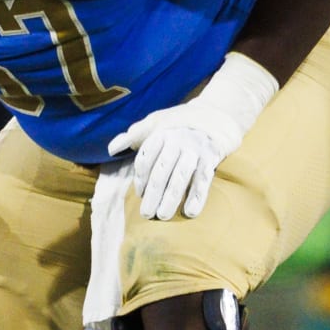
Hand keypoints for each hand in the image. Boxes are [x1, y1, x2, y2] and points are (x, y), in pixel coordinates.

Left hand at [106, 53, 275, 219]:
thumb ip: (133, 136)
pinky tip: (190, 212)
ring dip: (171, 198)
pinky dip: (197, 197)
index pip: (146, 158)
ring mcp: (195, 149)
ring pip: (180, 176)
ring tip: (163, 216)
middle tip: (146, 214)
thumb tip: (111, 149)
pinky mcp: (212, 157)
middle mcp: (177, 140)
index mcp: (161, 133)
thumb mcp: (155, 123)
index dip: (140, 178)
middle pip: (161, 170)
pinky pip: (203, 179)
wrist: (217, 113)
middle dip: (152, 193)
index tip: (139, 194)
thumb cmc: (179, 123)